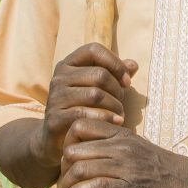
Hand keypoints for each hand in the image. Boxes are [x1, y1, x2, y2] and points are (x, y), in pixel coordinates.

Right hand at [42, 43, 137, 168]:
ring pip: (95, 94)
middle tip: (122, 103)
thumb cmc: (82, 108)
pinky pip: (85, 114)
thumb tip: (133, 65)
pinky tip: (116, 123)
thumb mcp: (98, 88)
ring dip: (115, 106)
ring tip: (121, 115)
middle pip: (99, 74)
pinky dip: (106, 118)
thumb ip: (114, 75)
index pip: (94, 49)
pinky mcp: (54, 118)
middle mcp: (59, 77)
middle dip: (117, 90)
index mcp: (68, 64)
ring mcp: (55, 97)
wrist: (57, 137)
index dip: (115, 62)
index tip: (127, 81)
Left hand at [58, 118, 187, 187]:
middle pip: (74, 149)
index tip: (68, 160)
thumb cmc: (167, 172)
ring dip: (67, 184)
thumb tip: (90, 158)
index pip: (80, 126)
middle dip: (63, 167)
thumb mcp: (140, 150)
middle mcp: (122, 147)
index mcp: (123, 135)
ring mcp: (126, 168)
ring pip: (81, 168)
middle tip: (65, 181)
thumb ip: (117, 149)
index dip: (66, 142)